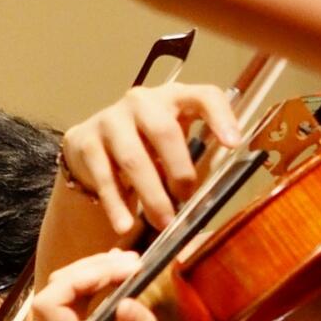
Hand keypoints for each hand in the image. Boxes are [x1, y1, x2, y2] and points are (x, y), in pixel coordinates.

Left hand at [31, 251, 203, 320]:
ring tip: (128, 266)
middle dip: (92, 270)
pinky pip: (69, 305)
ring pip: (61, 295)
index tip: (120, 270)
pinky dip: (92, 286)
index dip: (80, 278)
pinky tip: (118, 278)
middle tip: (132, 263)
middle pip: (54, 292)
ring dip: (92, 275)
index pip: (50, 304)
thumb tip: (126, 305)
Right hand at [61, 82, 242, 241]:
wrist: (91, 145)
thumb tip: (211, 199)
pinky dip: (116, 204)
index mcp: (173, 98)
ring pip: (133, 158)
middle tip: (186, 200)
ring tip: (162, 223)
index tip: (234, 144)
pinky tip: (125, 224)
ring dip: (151, 195)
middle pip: (163, 131)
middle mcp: (141, 101)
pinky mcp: (86, 141)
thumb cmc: (144, 146)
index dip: (221, 117)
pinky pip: (105, 176)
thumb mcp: (172, 144)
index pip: (204, 96)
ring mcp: (111, 119)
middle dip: (178, 170)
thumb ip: (193, 160)